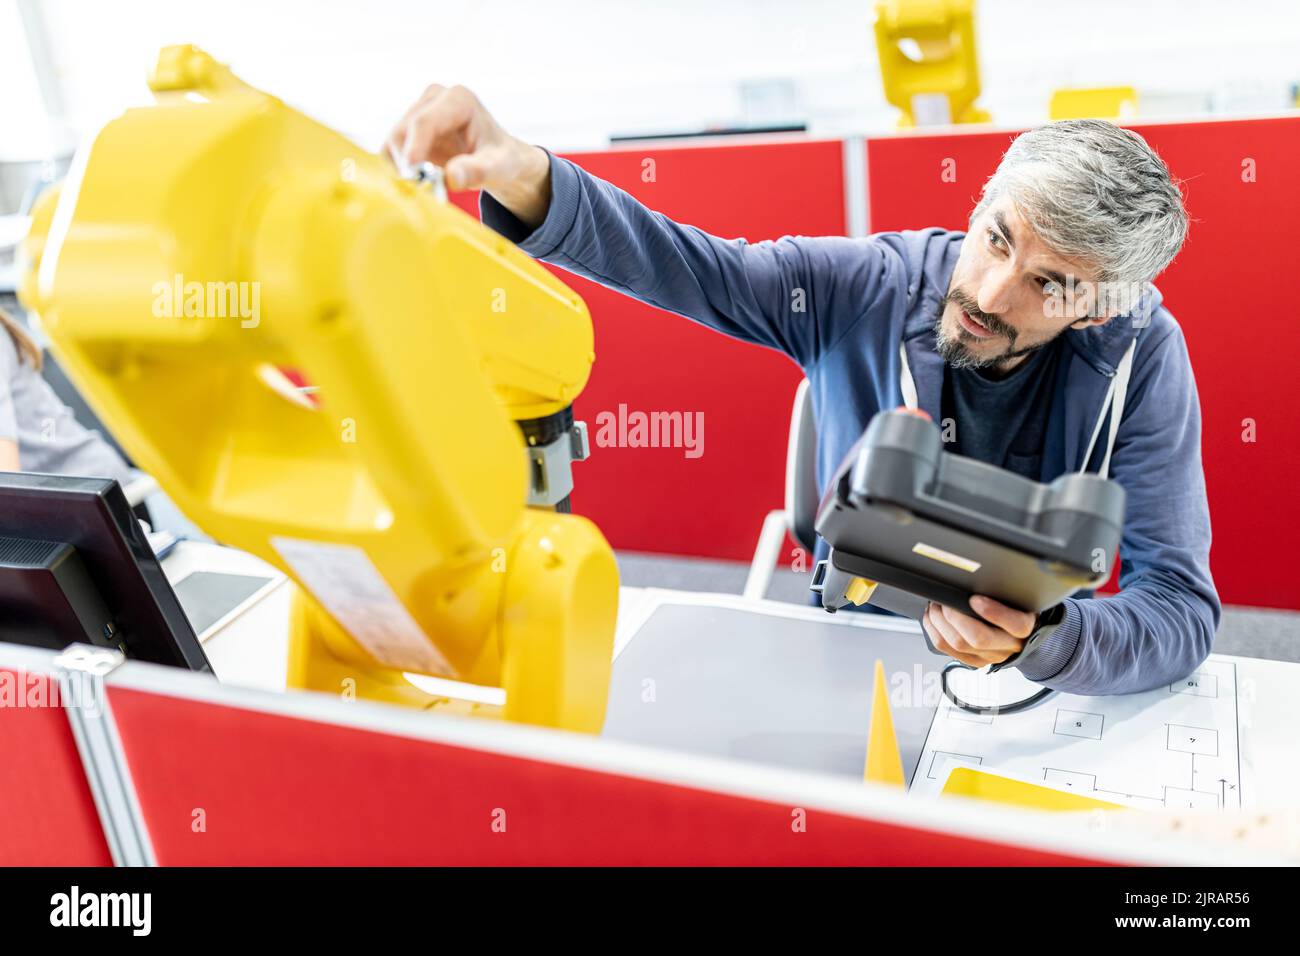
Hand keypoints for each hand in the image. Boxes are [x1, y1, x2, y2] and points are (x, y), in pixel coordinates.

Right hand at [386, 84, 551, 226]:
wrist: (498, 159)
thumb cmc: (501, 160)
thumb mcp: (498, 168)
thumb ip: (477, 172)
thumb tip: (451, 178)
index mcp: (458, 99)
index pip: (424, 122)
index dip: (413, 150)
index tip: (410, 176)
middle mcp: (434, 98)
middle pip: (403, 132)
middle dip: (408, 165)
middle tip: (421, 192)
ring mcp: (418, 110)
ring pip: (393, 142)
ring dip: (402, 169)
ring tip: (427, 187)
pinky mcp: (408, 128)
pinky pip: (390, 151)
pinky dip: (399, 170)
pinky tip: (418, 182)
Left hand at [922, 596, 1035, 667]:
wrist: (1021, 634)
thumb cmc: (1016, 610)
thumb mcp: (1019, 598)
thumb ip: (1003, 591)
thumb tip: (976, 578)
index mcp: (1024, 627)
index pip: (1016, 624)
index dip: (993, 612)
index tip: (975, 599)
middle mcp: (1009, 645)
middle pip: (979, 638)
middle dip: (954, 616)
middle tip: (945, 601)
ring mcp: (991, 656)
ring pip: (958, 645)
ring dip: (939, 622)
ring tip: (934, 606)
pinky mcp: (975, 661)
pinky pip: (947, 649)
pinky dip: (934, 631)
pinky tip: (932, 619)